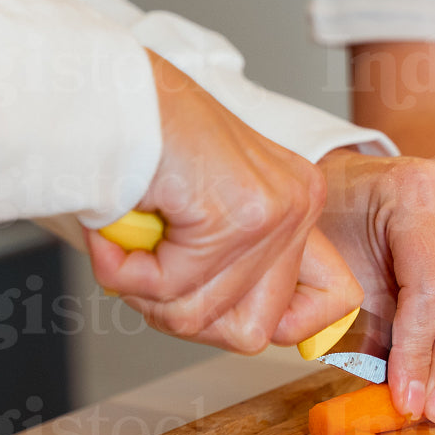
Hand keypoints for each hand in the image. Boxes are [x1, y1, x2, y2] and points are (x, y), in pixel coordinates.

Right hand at [86, 51, 362, 352]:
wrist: (101, 96)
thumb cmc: (139, 152)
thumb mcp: (205, 218)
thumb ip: (237, 274)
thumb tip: (263, 337)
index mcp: (299, 203)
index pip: (333, 302)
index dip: (275, 325)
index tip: (222, 307)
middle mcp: (301, 203)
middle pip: (253, 332)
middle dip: (183, 311)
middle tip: (148, 267)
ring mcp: (276, 210)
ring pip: (203, 316)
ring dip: (145, 289)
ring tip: (130, 238)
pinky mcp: (239, 214)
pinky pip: (171, 288)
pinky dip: (125, 270)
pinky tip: (118, 229)